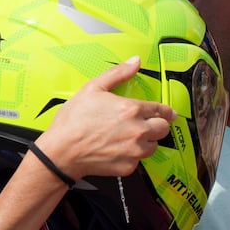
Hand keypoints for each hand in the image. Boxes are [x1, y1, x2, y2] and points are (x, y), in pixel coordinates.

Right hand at [38, 57, 175, 180]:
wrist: (60, 152)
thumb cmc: (73, 122)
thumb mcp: (92, 89)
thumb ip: (117, 73)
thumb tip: (134, 62)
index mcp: (132, 110)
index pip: (162, 110)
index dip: (166, 111)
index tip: (169, 113)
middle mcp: (138, 131)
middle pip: (163, 129)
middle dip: (157, 125)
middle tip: (146, 124)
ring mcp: (135, 151)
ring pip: (153, 146)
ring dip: (146, 141)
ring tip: (128, 137)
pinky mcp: (129, 167)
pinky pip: (139, 161)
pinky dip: (132, 156)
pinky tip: (117, 149)